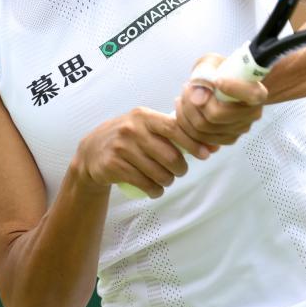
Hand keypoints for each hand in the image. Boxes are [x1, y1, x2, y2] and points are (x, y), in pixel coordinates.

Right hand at [71, 107, 212, 198]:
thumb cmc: (129, 137)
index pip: (175, 128)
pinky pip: (143, 183)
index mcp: (145, 116)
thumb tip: (213, 144)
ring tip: (166, 181)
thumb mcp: (146, 126)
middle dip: (180, 169)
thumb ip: (174, 131)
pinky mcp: (113, 165)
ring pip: (158, 172)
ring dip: (167, 182)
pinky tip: (155, 190)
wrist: (92, 150)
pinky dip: (154, 190)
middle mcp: (132, 129)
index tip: (206, 154)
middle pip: (169, 156)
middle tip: (180, 172)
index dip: (194, 143)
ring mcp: (121, 147)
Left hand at [174, 53, 267, 146]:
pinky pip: (200, 139)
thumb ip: (205, 73)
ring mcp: (240, 129)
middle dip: (193, 102)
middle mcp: (252, 113)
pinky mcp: (227, 139)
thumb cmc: (222, 72)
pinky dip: (187, 125)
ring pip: (203, 129)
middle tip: (186, 88)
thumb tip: (198, 99)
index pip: (250, 94)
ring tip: (183, 97)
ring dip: (186, 113)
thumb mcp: (213, 62)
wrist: (227, 83)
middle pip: (216, 115)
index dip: (233, 88)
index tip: (218, 80)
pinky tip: (185, 111)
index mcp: (257, 91)